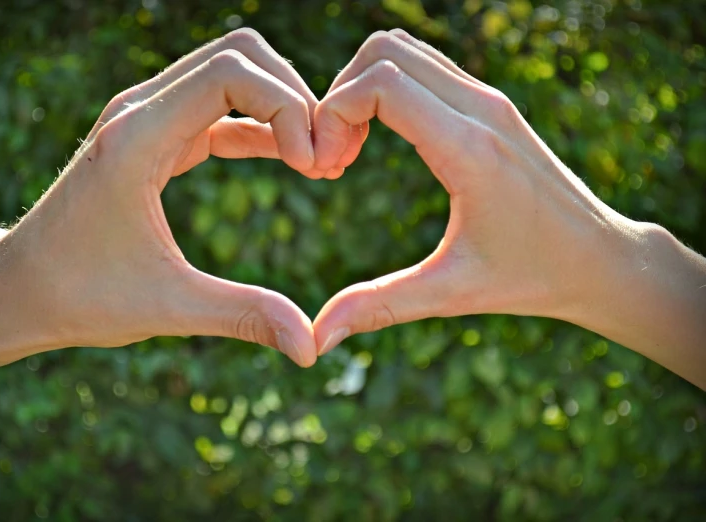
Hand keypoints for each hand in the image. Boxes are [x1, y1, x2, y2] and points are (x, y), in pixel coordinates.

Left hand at [0, 28, 339, 393]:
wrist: (19, 286)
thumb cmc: (78, 295)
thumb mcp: (167, 307)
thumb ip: (244, 316)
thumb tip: (310, 348)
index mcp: (137, 139)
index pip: (230, 73)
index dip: (287, 106)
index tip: (313, 165)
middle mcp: (139, 112)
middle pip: (238, 55)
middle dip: (294, 95)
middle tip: (326, 155)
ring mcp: (145, 118)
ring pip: (230, 72)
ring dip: (280, 105)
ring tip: (317, 160)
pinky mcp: (152, 136)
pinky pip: (219, 107)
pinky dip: (260, 123)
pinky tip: (290, 159)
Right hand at [311, 30, 705, 387]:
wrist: (601, 258)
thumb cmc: (532, 277)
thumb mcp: (450, 294)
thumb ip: (378, 307)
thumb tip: (317, 338)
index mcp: (469, 150)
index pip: (382, 83)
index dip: (334, 114)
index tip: (326, 166)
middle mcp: (482, 110)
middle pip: (384, 52)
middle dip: (340, 96)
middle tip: (334, 158)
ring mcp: (490, 100)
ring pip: (403, 50)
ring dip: (363, 88)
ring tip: (352, 149)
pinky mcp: (491, 105)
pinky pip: (425, 68)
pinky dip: (387, 89)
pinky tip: (380, 141)